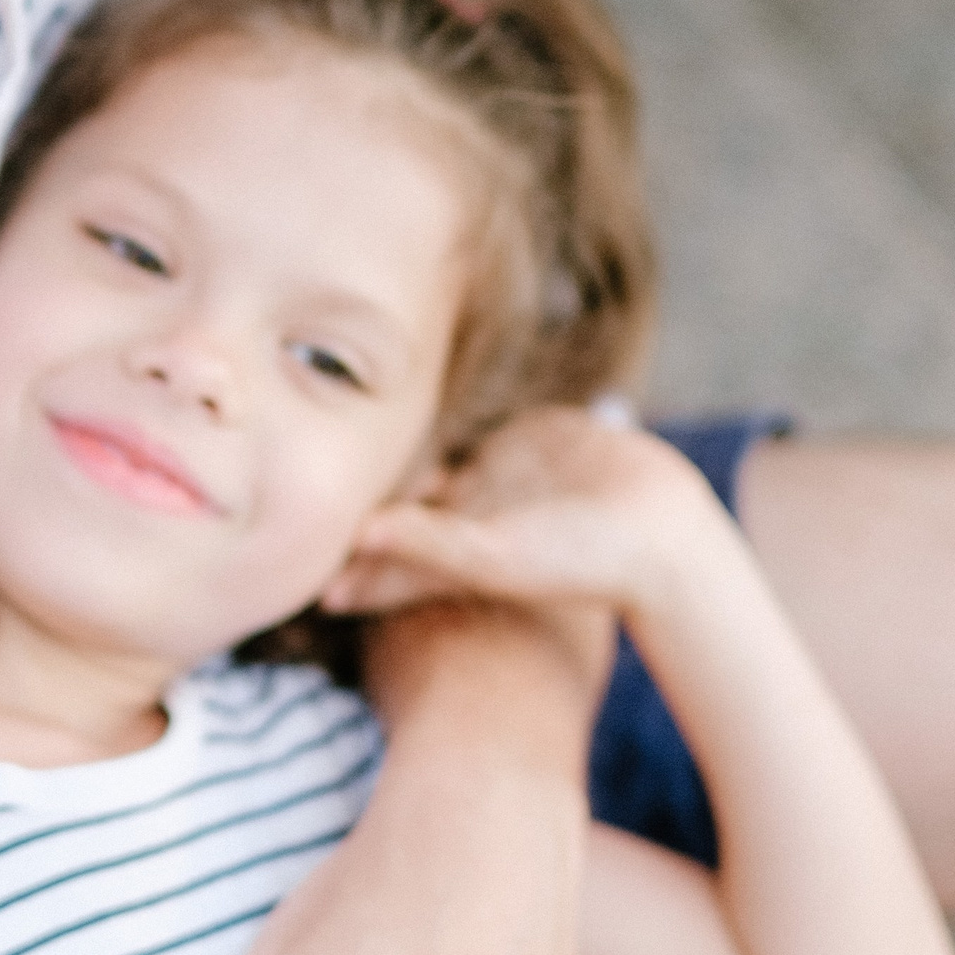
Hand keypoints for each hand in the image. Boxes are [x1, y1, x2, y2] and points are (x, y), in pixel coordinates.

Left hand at [325, 405, 722, 627]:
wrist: (661, 530)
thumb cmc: (579, 560)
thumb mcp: (496, 556)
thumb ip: (429, 544)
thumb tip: (357, 534)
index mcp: (453, 556)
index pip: (382, 553)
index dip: (343, 554)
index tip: (293, 551)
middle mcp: (469, 519)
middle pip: (401, 509)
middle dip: (362, 502)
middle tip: (301, 480)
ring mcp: (498, 478)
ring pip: (436, 466)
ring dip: (403, 457)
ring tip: (342, 431)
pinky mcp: (528, 443)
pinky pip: (477, 431)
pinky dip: (451, 419)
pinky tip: (415, 394)